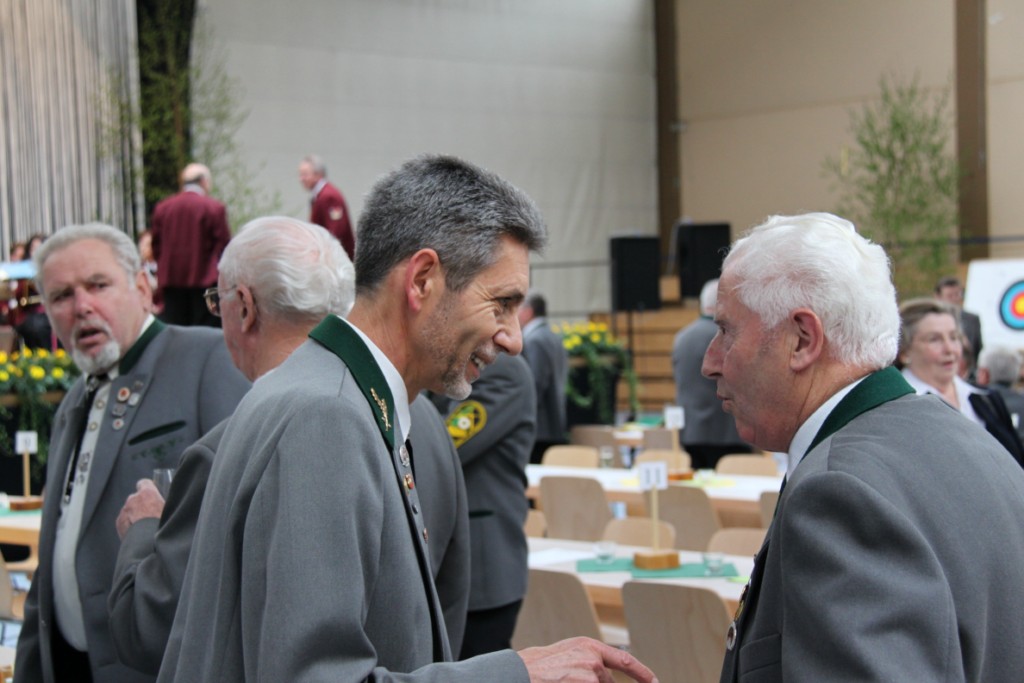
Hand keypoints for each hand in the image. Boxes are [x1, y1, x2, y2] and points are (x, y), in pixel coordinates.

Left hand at [115, 479, 164, 539]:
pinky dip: (129, 524)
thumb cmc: (161, 526)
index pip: (144, 483)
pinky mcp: (119, 523)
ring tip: (144, 526)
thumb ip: (161, 502)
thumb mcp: (168, 510)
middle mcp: (133, 499)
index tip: (150, 494)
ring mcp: (124, 511)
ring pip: (129, 510)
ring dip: (134, 515)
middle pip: (136, 498)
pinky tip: (137, 532)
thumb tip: (162, 503)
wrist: (147, 543)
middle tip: (150, 515)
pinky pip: (124, 520)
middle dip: (141, 505)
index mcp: (147, 493)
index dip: (147, 488)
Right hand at [518, 637, 656, 682]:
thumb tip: (606, 677)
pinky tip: (565, 682)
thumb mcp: (567, 655)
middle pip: (607, 682)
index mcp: (589, 646)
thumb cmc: (539, 666)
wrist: (521, 673)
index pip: (626, 661)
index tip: (655, 682)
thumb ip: (587, 662)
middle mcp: (593, 658)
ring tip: (565, 678)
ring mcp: (590, 674)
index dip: (643, 674)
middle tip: (576, 679)